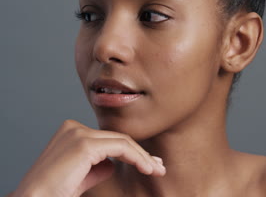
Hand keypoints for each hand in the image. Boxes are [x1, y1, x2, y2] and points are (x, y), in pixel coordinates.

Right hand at [11, 119, 164, 196]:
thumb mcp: (81, 176)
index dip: (132, 151)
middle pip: (117, 138)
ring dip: (142, 157)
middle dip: (141, 154)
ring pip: (122, 142)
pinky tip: (147, 168)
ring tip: (156, 170)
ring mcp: (79, 133)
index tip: (149, 164)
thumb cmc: (55, 192)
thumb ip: (98, 165)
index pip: (109, 138)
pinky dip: (137, 158)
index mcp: (71, 131)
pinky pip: (121, 148)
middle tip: (158, 166)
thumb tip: (114, 164)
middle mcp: (74, 127)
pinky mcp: (85, 144)